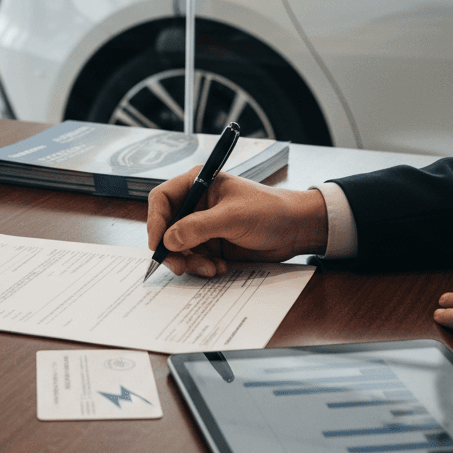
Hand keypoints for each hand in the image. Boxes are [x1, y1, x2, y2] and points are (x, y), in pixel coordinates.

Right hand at [146, 168, 327, 276]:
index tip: (157, 244)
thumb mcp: (232, 217)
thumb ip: (198, 228)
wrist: (297, 230)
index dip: (155, 221)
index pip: (162, 199)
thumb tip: (168, 241)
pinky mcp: (212, 244)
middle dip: (172, 249)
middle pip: (167, 228)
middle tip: (179, 267)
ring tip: (211, 268)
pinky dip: (202, 267)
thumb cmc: (270, 211)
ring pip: (179, 248)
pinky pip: (194, 259)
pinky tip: (219, 267)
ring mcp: (203, 226)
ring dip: (190, 262)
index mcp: (198, 184)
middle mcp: (197, 205)